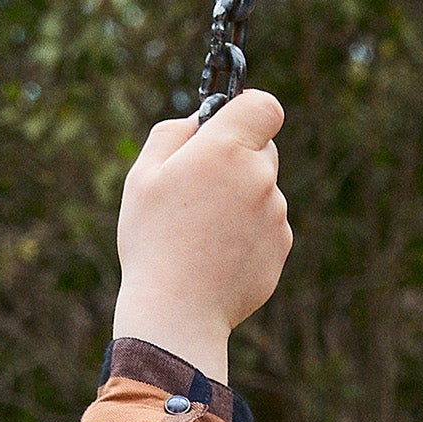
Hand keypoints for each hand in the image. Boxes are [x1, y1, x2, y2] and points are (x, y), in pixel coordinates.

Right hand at [113, 91, 292, 382]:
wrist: (176, 314)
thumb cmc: (152, 244)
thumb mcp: (142, 179)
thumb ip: (171, 134)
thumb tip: (198, 120)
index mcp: (225, 148)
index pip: (264, 105)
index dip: (249, 114)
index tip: (232, 130)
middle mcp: (259, 175)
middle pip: (265, 151)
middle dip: (240, 163)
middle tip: (202, 195)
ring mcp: (275, 213)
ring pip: (265, 194)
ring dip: (242, 205)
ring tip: (204, 238)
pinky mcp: (281, 247)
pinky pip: (268, 229)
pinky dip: (248, 238)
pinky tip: (217, 259)